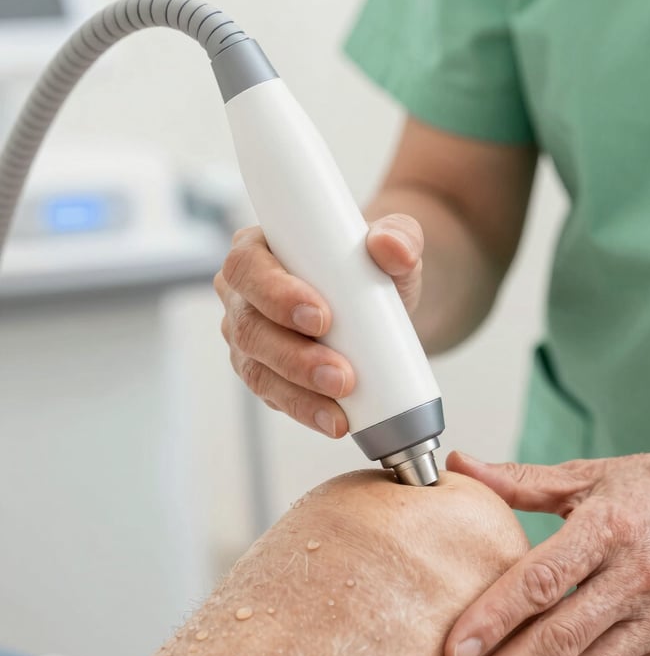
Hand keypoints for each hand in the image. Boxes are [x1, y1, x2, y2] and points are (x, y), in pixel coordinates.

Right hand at [213, 215, 423, 436]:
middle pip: (248, 327)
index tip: (322, 317)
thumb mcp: (393, 242)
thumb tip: (393, 248)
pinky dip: (305, 410)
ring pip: (257, 369)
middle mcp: (243, 294)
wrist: (382, 305)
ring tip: (342, 400)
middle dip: (293, 355)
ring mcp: (249, 338)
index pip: (247, 266)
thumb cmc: (374, 264)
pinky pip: (275, 396)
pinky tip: (335, 421)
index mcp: (259, 248)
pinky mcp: (264, 372)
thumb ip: (399, 235)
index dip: (275, 293)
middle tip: (341, 373)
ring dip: (299, 391)